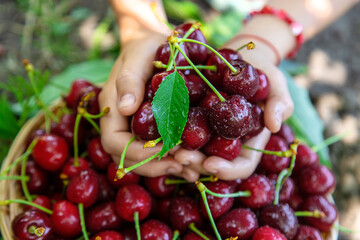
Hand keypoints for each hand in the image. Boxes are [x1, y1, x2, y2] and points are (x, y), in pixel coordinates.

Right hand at [99, 29, 185, 177]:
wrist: (154, 45)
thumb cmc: (144, 49)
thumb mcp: (137, 59)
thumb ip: (129, 81)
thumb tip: (125, 109)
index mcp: (112, 110)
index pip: (114, 142)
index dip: (137, 151)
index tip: (166, 148)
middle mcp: (122, 124)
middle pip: (128, 158)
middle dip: (154, 165)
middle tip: (182, 165)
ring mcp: (136, 129)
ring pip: (143, 160)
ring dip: (166, 167)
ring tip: (191, 168)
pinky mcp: (153, 130)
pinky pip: (158, 151)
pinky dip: (174, 159)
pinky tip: (193, 162)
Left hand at [174, 48, 293, 180]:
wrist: (238, 56)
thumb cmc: (261, 71)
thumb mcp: (276, 84)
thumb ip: (280, 102)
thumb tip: (274, 125)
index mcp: (248, 141)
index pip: (241, 165)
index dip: (226, 169)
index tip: (210, 163)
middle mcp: (226, 142)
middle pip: (211, 164)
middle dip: (195, 163)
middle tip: (179, 155)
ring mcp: (207, 132)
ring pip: (192, 151)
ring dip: (178, 153)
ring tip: (166, 145)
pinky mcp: (191, 118)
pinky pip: (179, 131)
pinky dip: (170, 134)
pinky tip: (159, 130)